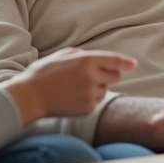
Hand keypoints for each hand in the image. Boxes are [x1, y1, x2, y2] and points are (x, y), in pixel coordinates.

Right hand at [5, 48, 136, 122]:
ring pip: (104, 90)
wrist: (30, 96)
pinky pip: (96, 101)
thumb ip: (82, 54)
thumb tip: (96, 58)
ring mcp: (90, 94)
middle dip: (108, 75)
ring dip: (96, 88)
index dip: (125, 62)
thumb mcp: (61, 55)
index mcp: (86, 60)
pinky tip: (73, 97)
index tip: (133, 64)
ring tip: (75, 88)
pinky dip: (89, 99)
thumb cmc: (43, 73)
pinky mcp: (87, 108)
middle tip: (91, 76)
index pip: (113, 60)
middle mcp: (91, 76)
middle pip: (114, 76)